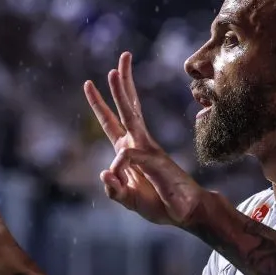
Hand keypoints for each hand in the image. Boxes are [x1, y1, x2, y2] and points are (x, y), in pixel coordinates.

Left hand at [84, 51, 210, 226]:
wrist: (186, 213)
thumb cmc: (159, 203)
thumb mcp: (128, 199)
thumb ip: (114, 189)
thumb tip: (104, 172)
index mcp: (128, 151)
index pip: (111, 122)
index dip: (100, 104)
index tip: (89, 83)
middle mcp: (138, 144)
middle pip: (125, 109)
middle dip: (118, 85)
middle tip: (116, 62)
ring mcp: (148, 150)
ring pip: (130, 116)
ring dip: (121, 94)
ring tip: (113, 72)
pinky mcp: (155, 162)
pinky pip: (131, 155)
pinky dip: (122, 162)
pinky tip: (118, 169)